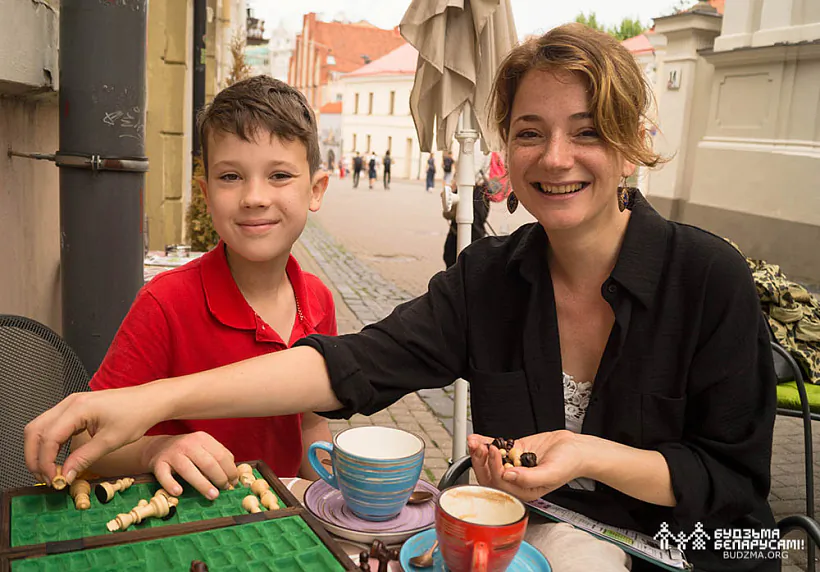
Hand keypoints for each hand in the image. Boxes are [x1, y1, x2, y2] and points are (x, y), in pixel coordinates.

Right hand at [25, 385, 164, 485]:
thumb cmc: (137, 415)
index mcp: (78, 408)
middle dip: (35, 457)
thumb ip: (84, 459)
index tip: (54, 480)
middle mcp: (70, 402)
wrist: (150, 401)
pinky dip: (49, 443)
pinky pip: (52, 425)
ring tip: (51, 472)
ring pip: (39, 428)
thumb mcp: (111, 441)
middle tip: (47, 478)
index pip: (48, 438)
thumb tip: (65, 476)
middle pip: (35, 431)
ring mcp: (71, 403)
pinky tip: (58, 459)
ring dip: (39, 451)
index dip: (45, 463)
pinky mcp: (75, 408)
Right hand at [143, 432, 237, 498]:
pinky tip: (178, 492)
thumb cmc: (187, 451)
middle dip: (220, 478)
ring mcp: (172, 453)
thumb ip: (218, 457)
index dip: (230, 470)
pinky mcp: (158, 464)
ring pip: (188, 470)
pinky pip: (164, 475)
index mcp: (202, 439)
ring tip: (213, 496)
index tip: (234, 482)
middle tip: (225, 489)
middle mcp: (188, 444)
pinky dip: (170, 484)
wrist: (159, 447)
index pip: (221, 455)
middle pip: (207, 463)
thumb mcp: (204, 447)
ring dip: (202, 484)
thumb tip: (233, 476)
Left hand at [467, 431, 588, 501]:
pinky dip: (485, 443)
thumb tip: (508, 476)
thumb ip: (529, 478)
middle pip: (490, 475)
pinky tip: (477, 439)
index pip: (500, 483)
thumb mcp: (551, 473)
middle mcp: (516, 480)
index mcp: (524, 491)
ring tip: (474, 442)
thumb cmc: (569, 464)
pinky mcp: (514, 452)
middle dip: (481, 461)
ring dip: (479, 453)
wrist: (576, 448)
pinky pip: (497, 449)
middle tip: (479, 447)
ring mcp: (513, 465)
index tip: (495, 451)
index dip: (494, 467)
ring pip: (490, 462)